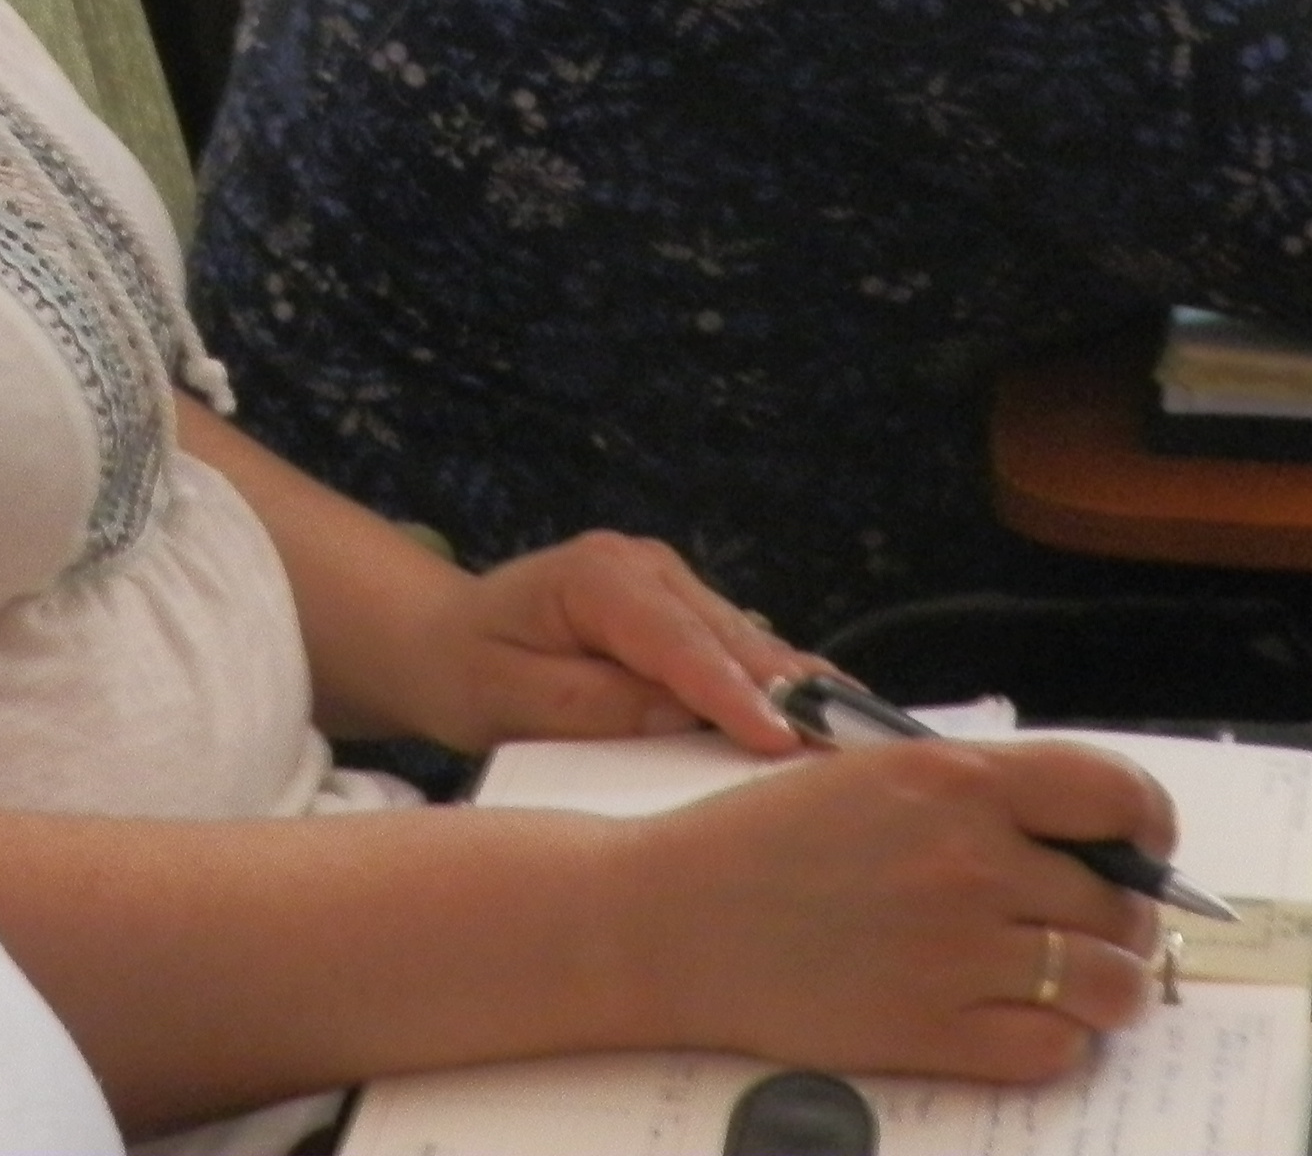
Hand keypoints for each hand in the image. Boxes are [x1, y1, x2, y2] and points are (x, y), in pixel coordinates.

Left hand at [427, 531, 817, 757]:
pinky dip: (784, 684)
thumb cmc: (470, 670)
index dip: (730, 691)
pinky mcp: (688, 612)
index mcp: (597, 576)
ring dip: (800, 688)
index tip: (778, 736)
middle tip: (847, 745)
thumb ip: (588, 704)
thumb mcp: (506, 697)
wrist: (448, 638)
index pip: (675, 641)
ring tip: (863, 732)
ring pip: (749, 642)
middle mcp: (645, 567)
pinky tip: (833, 714)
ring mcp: (672, 583)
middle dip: (788, 691)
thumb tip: (675, 713)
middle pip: (729, 637)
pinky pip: (742, 650)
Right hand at [604, 738, 1169, 1083]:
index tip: (1137, 845)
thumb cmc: (761, 839)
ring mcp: (956, 953)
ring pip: (1109, 983)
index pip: (1118, 793)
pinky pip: (1053, 1050)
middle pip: (1119, 902)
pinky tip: (1016, 1017)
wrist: (669, 919)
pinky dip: (1054, 1040)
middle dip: (1118, 914)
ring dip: (1105, 983)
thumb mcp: (870, 772)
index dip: (1147, 825)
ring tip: (1067, 977)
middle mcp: (970, 862)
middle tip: (1083, 921)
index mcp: (955, 780)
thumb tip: (1080, 833)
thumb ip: (975, 793)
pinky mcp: (933, 1033)